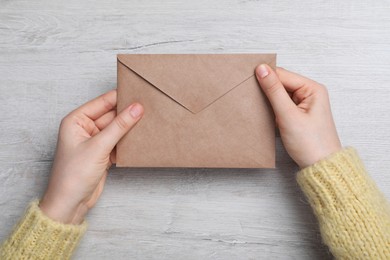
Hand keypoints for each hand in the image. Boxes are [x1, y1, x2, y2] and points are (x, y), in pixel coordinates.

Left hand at [39, 90, 142, 223]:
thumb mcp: (99, 146)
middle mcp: (85, 128)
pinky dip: (128, 141)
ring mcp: (95, 141)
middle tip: (148, 108)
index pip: (102, 102)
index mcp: (76, 120)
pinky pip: (119, 141)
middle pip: (111, 115)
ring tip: (148, 122)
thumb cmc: (73, 175)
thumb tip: (136, 109)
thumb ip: (119, 126)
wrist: (70, 204)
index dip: (120, 97)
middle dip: (128, 113)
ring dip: (129, 128)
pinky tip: (140, 139)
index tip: (139, 93)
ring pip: (117, 129)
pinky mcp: (103, 153)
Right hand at [255, 64, 341, 167]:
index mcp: (312, 89)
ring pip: (279, 95)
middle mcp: (309, 94)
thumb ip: (274, 91)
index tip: (247, 79)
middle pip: (281, 83)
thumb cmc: (311, 144)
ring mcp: (303, 105)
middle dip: (266, 89)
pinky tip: (264, 114)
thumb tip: (262, 69)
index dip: (265, 76)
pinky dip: (271, 109)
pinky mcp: (297, 115)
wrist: (320, 167)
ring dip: (268, 100)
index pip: (283, 75)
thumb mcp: (288, 115)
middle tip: (250, 94)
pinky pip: (281, 106)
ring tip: (257, 105)